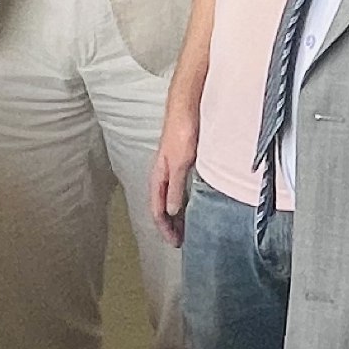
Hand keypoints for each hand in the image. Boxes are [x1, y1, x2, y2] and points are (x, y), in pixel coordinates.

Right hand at [151, 100, 198, 246]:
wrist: (187, 106)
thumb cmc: (181, 130)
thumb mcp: (180, 162)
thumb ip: (175, 187)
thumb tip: (170, 211)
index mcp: (158, 176)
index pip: (157, 210)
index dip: (165, 228)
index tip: (175, 242)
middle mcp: (162, 174)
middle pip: (162, 206)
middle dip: (169, 225)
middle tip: (180, 240)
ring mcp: (171, 167)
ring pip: (170, 197)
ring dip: (176, 214)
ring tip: (185, 227)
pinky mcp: (180, 160)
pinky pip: (178, 187)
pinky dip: (182, 200)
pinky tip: (191, 202)